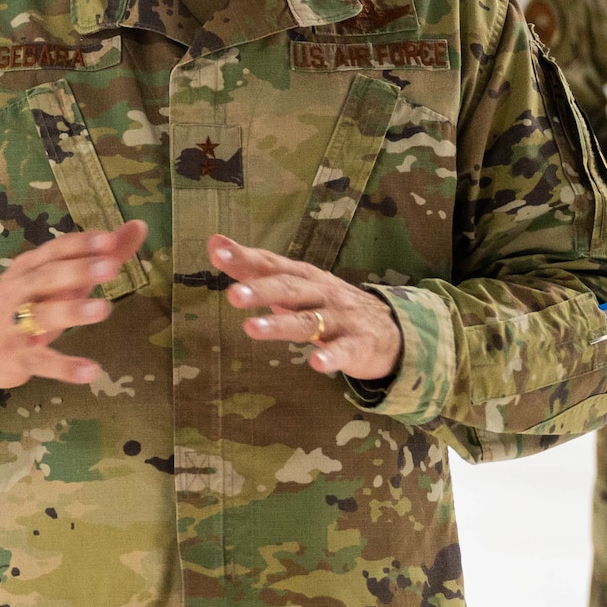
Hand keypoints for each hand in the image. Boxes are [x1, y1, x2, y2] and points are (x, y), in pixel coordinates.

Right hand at [0, 221, 147, 389]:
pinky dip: (65, 367)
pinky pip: (42, 361)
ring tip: (104, 309)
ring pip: (42, 315)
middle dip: (78, 270)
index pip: (55, 250)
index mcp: (29, 267)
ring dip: (72, 311)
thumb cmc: (30, 304)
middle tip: (111, 267)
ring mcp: (14, 324)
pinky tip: (91, 371)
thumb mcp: (61, 279)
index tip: (108, 239)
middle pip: (46, 277)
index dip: (80, 244)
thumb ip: (101, 255)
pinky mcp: (18, 356)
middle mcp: (18, 290)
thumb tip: (139, 226)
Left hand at [209, 235, 401, 379]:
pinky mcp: (358, 346)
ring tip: (251, 328)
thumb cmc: (329, 303)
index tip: (217, 249)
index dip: (245, 257)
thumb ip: (255, 268)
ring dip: (279, 324)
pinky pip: (344, 352)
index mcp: (304, 277)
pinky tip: (316, 363)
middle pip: (289, 289)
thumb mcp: (294, 284)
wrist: (392, 329)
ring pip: (308, 321)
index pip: (272, 264)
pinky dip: (331, 357)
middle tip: (232, 295)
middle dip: (261, 291)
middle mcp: (321, 293)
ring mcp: (340, 319)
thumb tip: (214, 243)